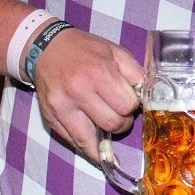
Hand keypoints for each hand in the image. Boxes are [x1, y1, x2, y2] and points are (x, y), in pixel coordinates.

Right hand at [33, 28, 143, 162]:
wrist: (48, 48)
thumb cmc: (85, 50)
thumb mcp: (115, 52)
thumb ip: (135, 73)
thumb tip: (146, 97)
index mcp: (98, 73)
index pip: (126, 105)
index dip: (132, 106)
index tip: (130, 102)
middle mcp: (78, 91)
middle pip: (111, 124)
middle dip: (122, 123)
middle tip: (120, 115)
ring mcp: (61, 106)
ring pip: (90, 140)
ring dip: (104, 141)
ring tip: (109, 134)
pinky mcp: (50, 117)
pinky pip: (71, 141)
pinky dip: (85, 146)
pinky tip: (94, 146)